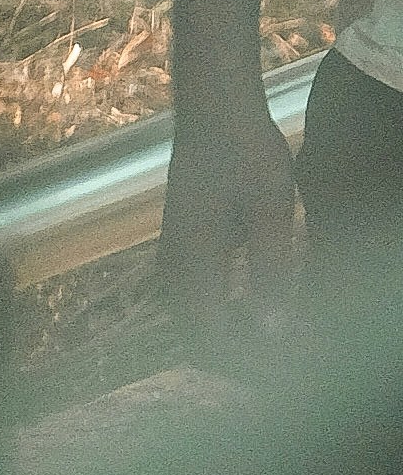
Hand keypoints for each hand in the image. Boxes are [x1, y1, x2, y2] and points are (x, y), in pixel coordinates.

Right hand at [158, 91, 299, 350]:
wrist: (213, 108)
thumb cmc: (245, 151)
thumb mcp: (272, 211)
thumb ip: (271, 271)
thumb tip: (273, 330)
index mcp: (192, 265)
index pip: (213, 343)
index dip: (253, 365)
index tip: (295, 365)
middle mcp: (175, 270)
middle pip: (202, 342)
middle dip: (248, 360)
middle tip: (300, 356)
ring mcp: (175, 260)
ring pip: (200, 325)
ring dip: (241, 340)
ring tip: (290, 335)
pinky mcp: (184, 249)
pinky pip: (202, 302)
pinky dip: (233, 317)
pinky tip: (267, 306)